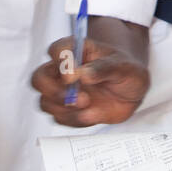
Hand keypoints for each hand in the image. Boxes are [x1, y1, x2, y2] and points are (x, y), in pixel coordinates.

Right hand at [32, 36, 149, 126]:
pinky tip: (93, 114)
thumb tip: (83, 74)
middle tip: (80, 99)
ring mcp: (62, 91)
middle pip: (39, 78)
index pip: (56, 50)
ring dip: (66, 109)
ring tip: (90, 106)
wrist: (132, 90)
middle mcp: (63, 70)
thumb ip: (104, 68)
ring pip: (45, 102)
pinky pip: (59, 118)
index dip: (60, 62)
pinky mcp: (66, 109)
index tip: (72, 76)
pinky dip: (75, 120)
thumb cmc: (125, 70)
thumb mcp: (123, 66)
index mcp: (76, 50)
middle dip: (54, 92)